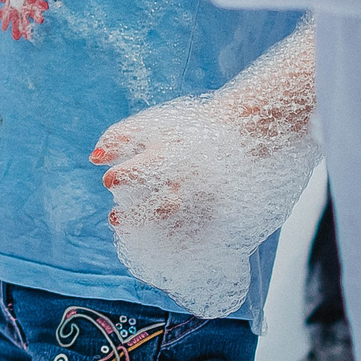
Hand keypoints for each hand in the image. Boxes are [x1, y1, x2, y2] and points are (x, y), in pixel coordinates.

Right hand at [94, 84, 318, 318]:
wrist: (263, 118)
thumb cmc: (260, 165)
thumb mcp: (252, 200)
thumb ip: (226, 220)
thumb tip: (209, 240)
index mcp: (211, 207)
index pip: (176, 235)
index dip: (155, 241)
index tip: (140, 240)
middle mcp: (189, 183)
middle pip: (154, 209)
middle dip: (131, 218)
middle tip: (117, 220)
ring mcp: (173, 152)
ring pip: (137, 171)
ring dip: (121, 180)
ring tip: (111, 183)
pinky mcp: (164, 127)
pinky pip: (129, 135)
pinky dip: (111, 143)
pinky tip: (98, 156)